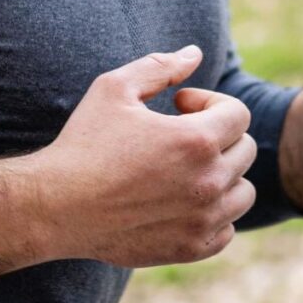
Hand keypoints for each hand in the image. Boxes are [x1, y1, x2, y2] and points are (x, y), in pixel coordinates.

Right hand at [25, 46, 257, 267]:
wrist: (56, 207)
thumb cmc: (83, 144)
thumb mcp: (114, 89)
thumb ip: (160, 66)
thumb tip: (195, 53)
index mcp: (196, 140)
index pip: (239, 114)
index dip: (210, 103)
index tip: (179, 106)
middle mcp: (208, 181)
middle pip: (245, 151)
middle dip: (218, 136)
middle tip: (178, 136)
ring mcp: (203, 219)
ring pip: (242, 193)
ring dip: (222, 176)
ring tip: (184, 170)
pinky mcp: (191, 248)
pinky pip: (227, 229)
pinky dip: (213, 215)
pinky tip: (181, 202)